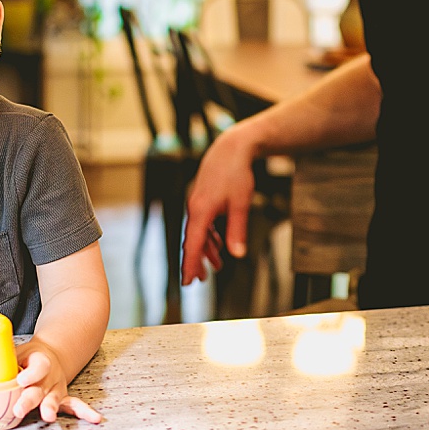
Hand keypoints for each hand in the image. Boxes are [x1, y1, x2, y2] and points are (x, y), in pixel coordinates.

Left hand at [12, 339, 102, 423]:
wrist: (50, 355)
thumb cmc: (28, 356)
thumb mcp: (18, 350)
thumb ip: (5, 355)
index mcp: (40, 361)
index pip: (37, 368)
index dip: (29, 374)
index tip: (20, 380)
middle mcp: (50, 376)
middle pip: (40, 388)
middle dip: (30, 399)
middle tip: (19, 409)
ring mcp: (57, 388)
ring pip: (54, 399)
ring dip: (51, 408)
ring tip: (48, 416)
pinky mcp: (62, 398)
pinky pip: (74, 406)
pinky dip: (85, 413)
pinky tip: (95, 419)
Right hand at [181, 128, 257, 284]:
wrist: (231, 148)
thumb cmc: (236, 174)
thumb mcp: (241, 204)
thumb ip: (237, 231)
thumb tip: (237, 254)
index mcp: (201, 211)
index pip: (192, 244)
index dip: (190, 264)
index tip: (187, 281)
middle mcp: (195, 208)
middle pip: (192, 240)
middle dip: (196, 261)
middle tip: (199, 280)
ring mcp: (197, 203)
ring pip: (198, 232)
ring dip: (206, 249)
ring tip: (216, 265)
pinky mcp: (203, 198)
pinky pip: (202, 223)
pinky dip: (209, 235)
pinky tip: (218, 243)